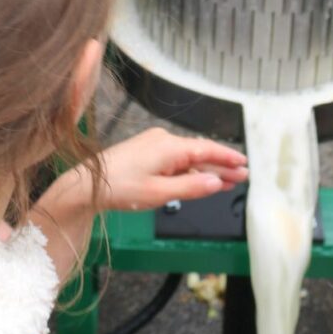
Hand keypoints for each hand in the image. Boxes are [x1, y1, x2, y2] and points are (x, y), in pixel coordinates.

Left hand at [98, 128, 247, 212]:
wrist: (88, 184)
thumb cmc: (121, 188)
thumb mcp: (160, 193)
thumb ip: (191, 188)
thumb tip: (218, 182)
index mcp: (169, 146)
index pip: (207, 149)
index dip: (228, 157)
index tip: (245, 164)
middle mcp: (163, 140)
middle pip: (199, 153)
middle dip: (221, 165)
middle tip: (243, 177)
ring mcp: (154, 145)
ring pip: (187, 158)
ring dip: (206, 170)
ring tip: (228, 181)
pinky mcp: (146, 152)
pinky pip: (175, 160)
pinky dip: (188, 171)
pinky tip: (199, 181)